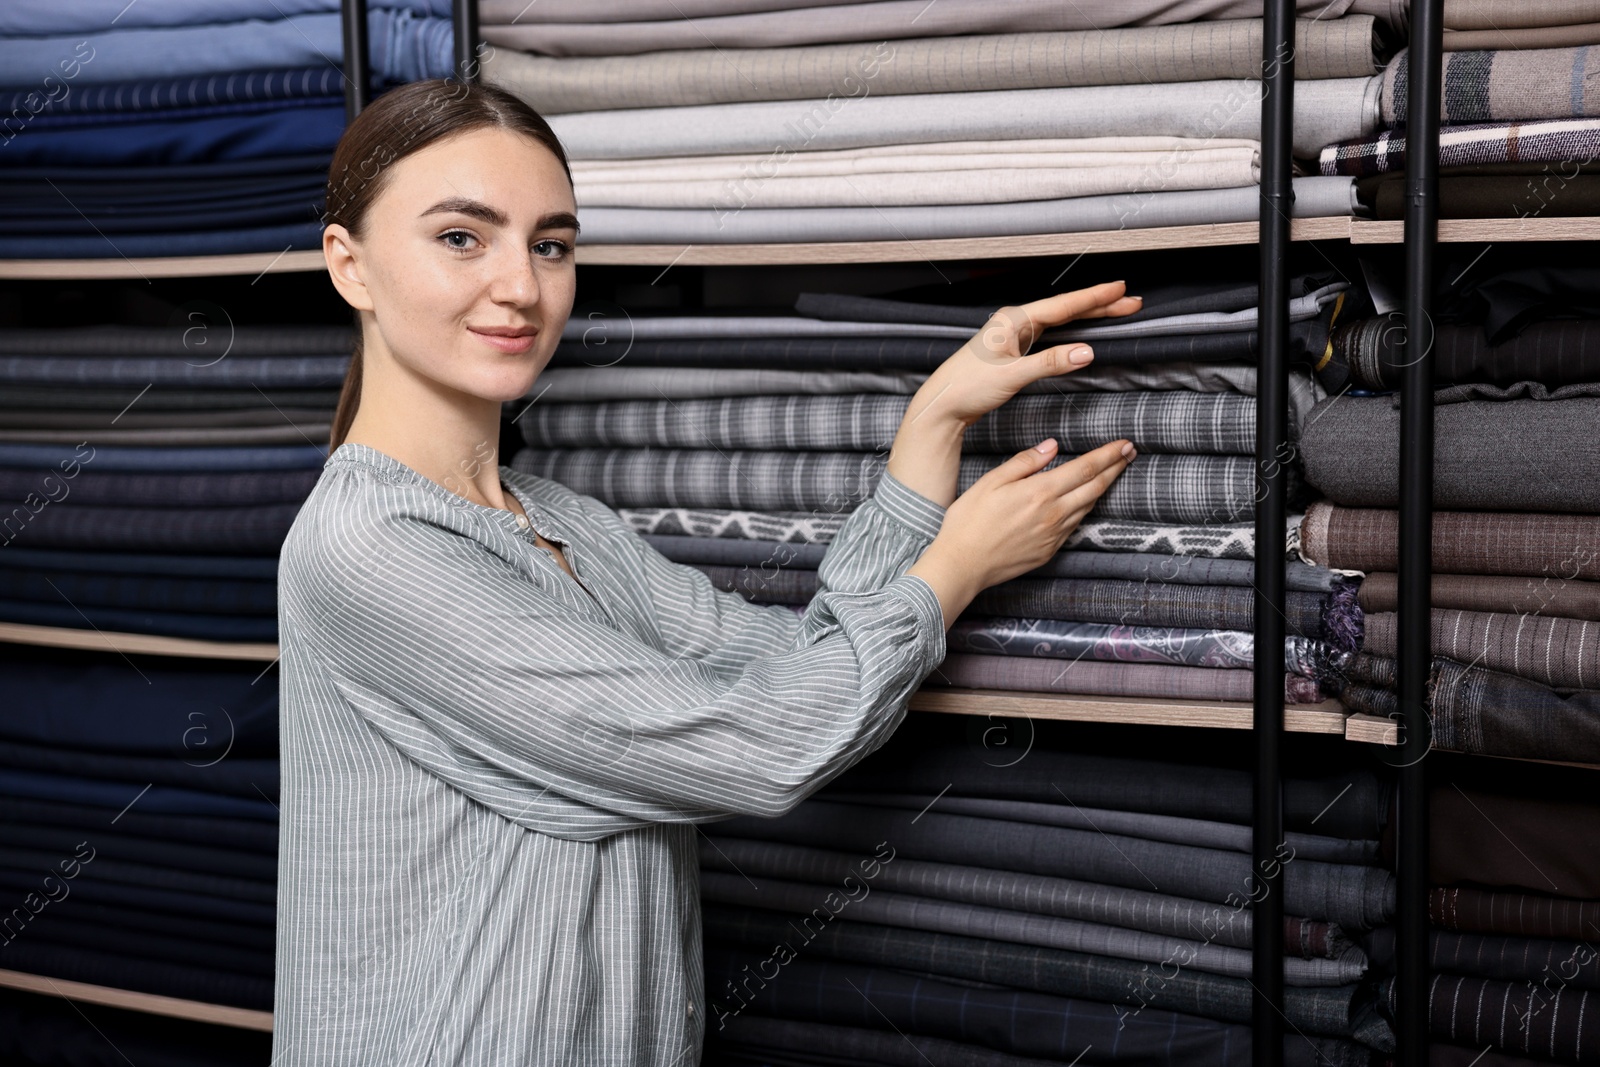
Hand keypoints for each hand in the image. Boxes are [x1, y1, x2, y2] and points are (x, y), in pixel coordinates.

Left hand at [903, 281, 1142, 432]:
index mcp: (1014, 320)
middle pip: (1066, 310)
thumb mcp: (1012, 376)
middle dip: (1099, 306)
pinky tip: (1084, 333)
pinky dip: (1073, 332)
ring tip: (1117, 312)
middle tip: (1131, 302)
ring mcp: (1015, 336)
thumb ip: (1050, 363)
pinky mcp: (1015, 350)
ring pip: (1061, 322)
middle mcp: (1015, 322)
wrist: (942, 404)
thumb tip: (1087, 352)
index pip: (1063, 306)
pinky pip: (1052, 335)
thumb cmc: (969, 387)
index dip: (1094, 298)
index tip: (1120, 289)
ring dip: (1088, 318)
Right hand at [907, 437, 1135, 628]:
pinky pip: (1074, 526)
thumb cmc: (969, 521)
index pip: (1086, 468)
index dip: (1108, 454)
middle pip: (1096, 487)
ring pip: (1088, 507)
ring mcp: (1054, 536)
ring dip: (1104, 488)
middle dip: (1116, 467)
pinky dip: (1085, 510)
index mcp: (1040, 492)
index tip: (1125, 443)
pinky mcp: (1049, 552)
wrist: (962, 565)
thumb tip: (1052, 446)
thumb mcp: (990, 482)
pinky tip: (1085, 502)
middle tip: (1130, 453)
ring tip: (1112, 474)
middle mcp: (1054, 514)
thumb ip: (1024, 462)